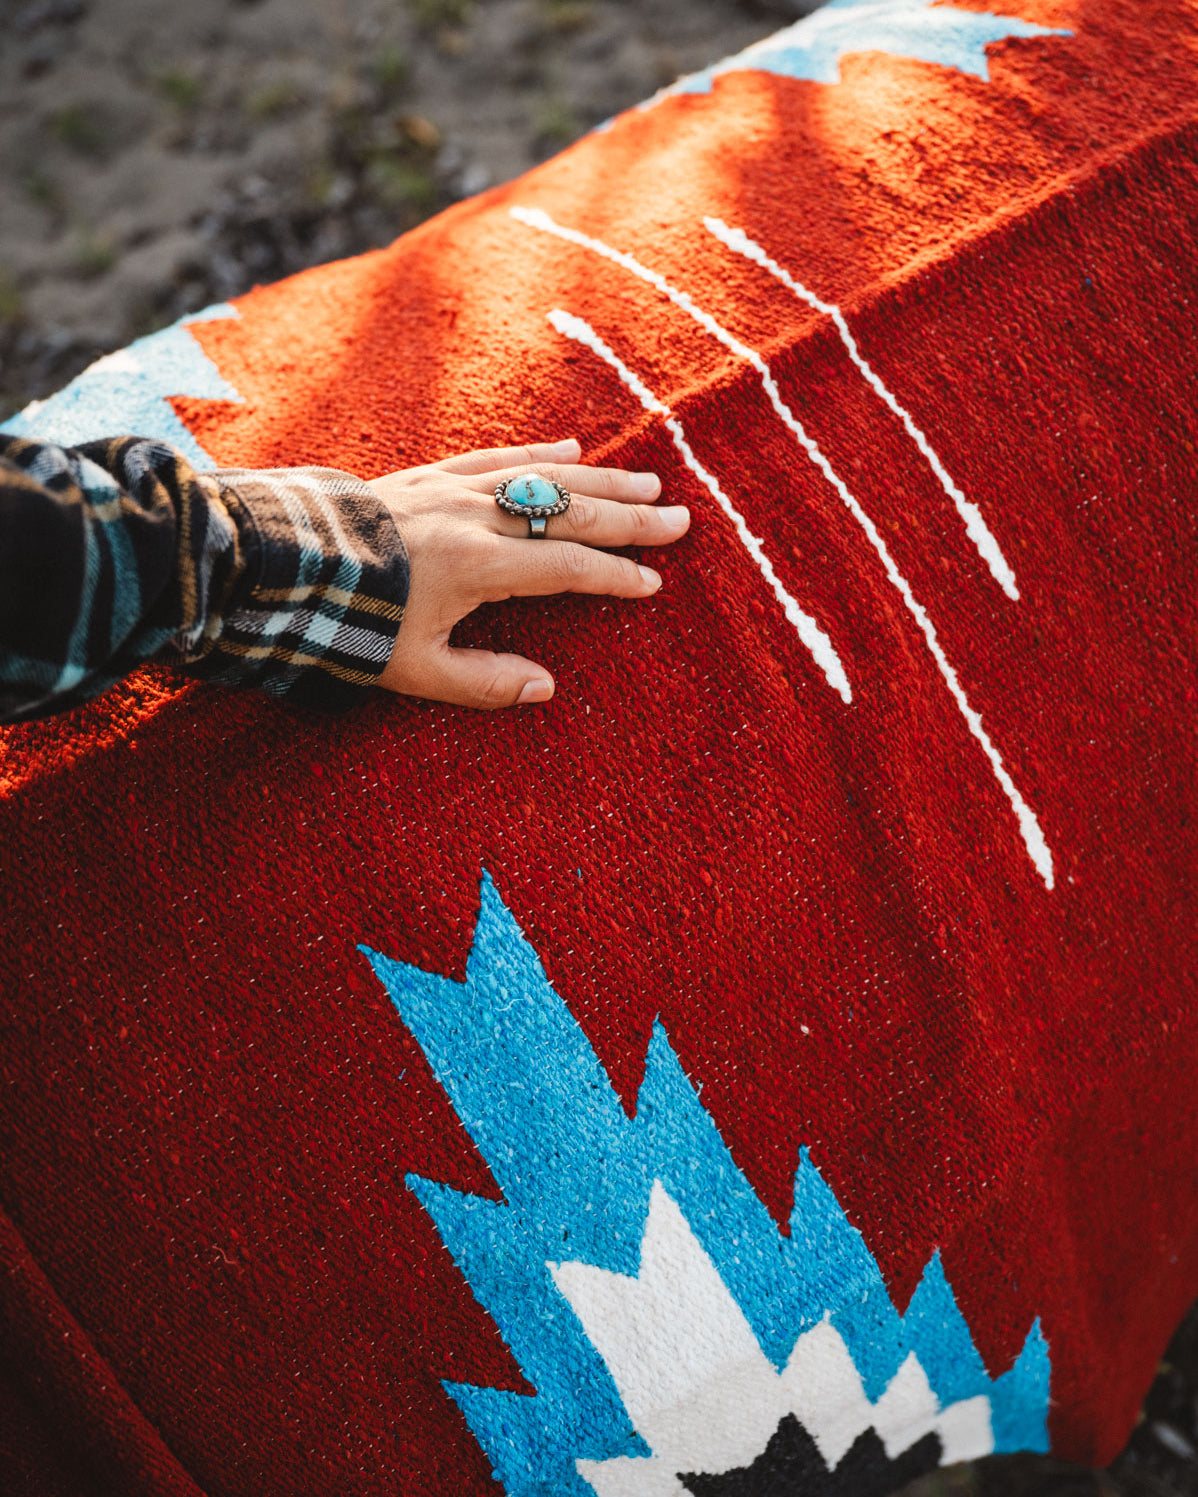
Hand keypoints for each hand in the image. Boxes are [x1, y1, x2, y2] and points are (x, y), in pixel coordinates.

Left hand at [367, 438, 689, 708]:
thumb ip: (483, 683)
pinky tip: (570, 450)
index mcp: (478, 566)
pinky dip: (538, 454)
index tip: (652, 582)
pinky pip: (495, 457)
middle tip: (679, 518)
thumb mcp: (415, 671)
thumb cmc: (351, 623)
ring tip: (646, 479)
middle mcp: (475, 518)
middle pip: (569, 511)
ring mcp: (453, 489)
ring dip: (598, 478)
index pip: (567, 566)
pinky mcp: (429, 474)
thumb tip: (545, 689)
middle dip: (629, 517)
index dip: (614, 575)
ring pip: (541, 477)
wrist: (285, 564)